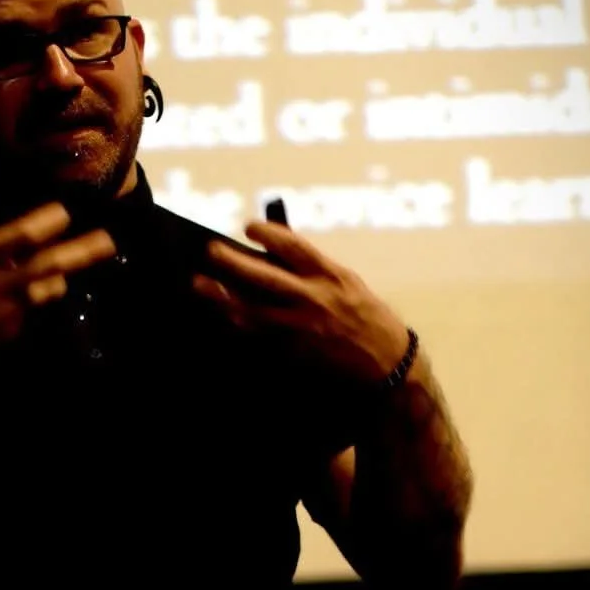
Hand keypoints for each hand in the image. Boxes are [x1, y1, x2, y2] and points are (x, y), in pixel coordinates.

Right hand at [0, 167, 115, 379]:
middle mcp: (0, 284)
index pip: (25, 233)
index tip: (63, 211)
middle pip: (53, 264)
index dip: (50, 220)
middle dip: (84, 251)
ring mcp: (8, 313)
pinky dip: (43, 303)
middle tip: (110, 241)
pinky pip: (37, 316)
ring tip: (73, 269)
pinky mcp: (9, 336)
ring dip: (63, 278)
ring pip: (51, 292)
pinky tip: (45, 295)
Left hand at [193, 218, 410, 386]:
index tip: (248, 227)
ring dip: (224, 297)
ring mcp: (303, 327)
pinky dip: (240, 324)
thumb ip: (314, 268)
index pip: (295, 248)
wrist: (388, 362)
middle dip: (234, 263)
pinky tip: (223, 314)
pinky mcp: (296, 351)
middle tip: (211, 251)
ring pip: (255, 310)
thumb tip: (275, 253)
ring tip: (200, 285)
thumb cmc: (367, 317)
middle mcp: (316, 298)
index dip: (269, 234)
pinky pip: (260, 336)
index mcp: (331, 275)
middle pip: (266, 277)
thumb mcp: (347, 283)